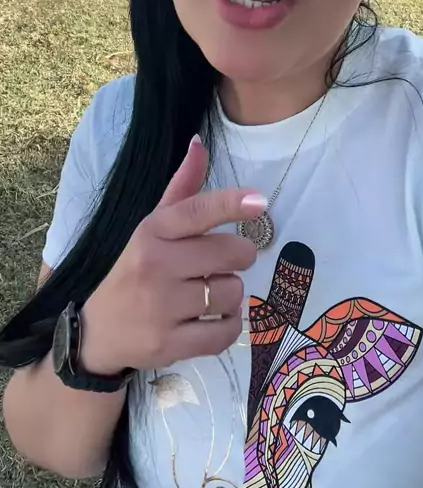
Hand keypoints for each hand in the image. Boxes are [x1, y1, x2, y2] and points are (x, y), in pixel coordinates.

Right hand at [79, 136, 265, 374]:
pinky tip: (215, 319)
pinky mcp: (169, 344)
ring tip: (210, 294)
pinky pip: (225, 333)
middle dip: (239, 257)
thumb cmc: (135, 270)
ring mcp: (161, 308)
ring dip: (232, 293)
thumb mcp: (152, 227)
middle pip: (229, 254)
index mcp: (152, 231)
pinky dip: (230, 326)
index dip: (231, 204)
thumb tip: (199, 143)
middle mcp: (155, 265)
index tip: (260, 201)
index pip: (196, 211)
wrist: (99, 332)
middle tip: (225, 262)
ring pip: (232, 292)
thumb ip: (182, 189)